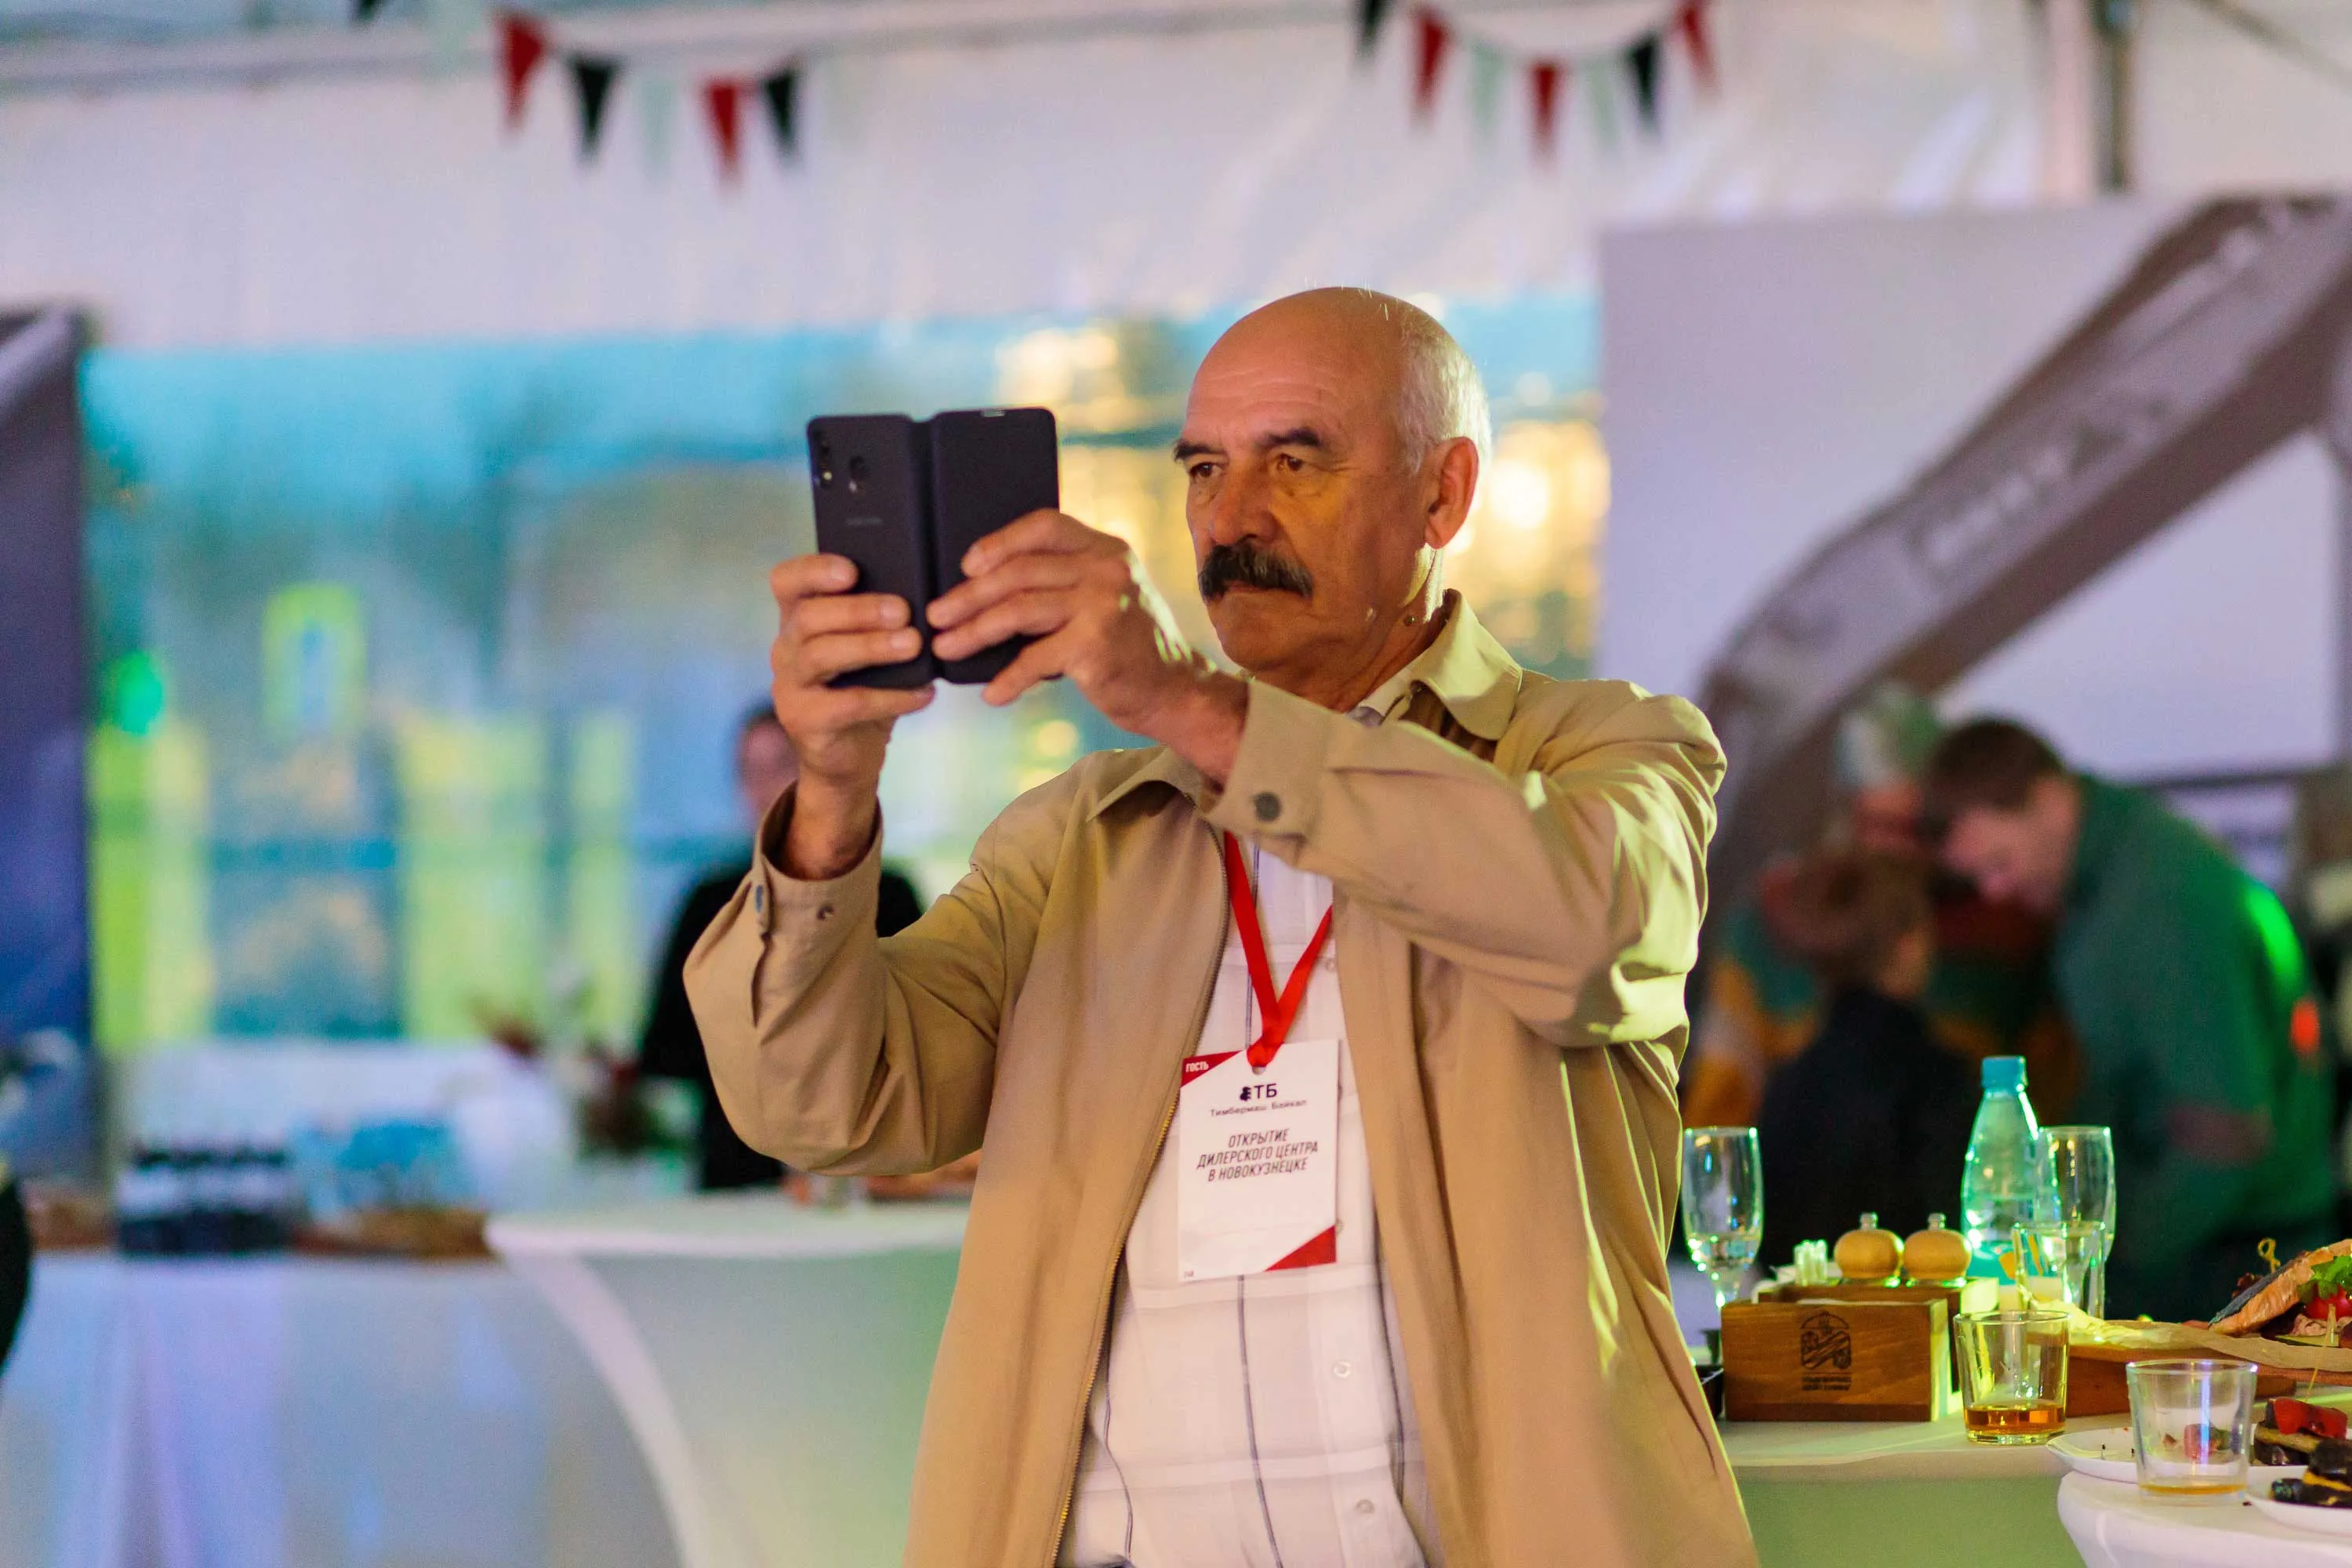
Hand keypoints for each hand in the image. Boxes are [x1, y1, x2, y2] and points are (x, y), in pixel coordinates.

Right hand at [767, 554, 934, 877]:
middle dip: (858, 610)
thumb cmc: (863, 690)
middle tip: (903, 611)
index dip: (813, 571)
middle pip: (809, 617)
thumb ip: (879, 623)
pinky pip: (848, 703)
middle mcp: (785, 648)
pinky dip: (891, 696)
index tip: (851, 570)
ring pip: (821, 655)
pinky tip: (923, 693)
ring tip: (913, 644)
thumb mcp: (868, 651)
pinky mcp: (804, 720)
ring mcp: (790, 686)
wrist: (848, 759)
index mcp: (798, 620)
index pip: (786, 582)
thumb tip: (925, 596)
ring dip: (871, 646)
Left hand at [926, 511, 1247, 778]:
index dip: (1000, 541)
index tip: (967, 565)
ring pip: (1018, 609)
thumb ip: (1067, 580)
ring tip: (947, 648)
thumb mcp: (1108, 596)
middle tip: (936, 617)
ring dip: (975, 632)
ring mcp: (1102, 604)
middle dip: (969, 596)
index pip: (1044, 525)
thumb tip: (990, 585)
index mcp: (1106, 549)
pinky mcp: (1095, 644)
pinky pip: (1035, 658)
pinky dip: (1008, 678)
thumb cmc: (1133, 648)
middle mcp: (1106, 568)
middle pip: (1019, 571)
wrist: (1178, 692)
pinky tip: (992, 694)